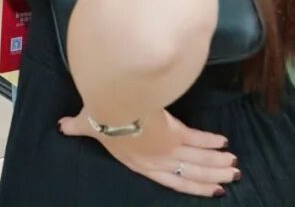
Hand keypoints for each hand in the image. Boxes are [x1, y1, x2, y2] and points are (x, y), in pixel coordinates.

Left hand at [58, 108, 238, 197]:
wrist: (114, 105)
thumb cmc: (99, 116)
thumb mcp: (85, 125)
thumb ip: (75, 127)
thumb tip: (60, 125)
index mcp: (138, 163)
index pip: (169, 180)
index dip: (190, 186)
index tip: (209, 189)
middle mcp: (157, 160)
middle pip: (191, 173)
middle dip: (212, 176)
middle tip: (230, 178)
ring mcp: (169, 148)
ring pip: (199, 160)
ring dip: (218, 163)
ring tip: (233, 165)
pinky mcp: (176, 133)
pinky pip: (198, 140)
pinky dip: (211, 141)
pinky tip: (223, 142)